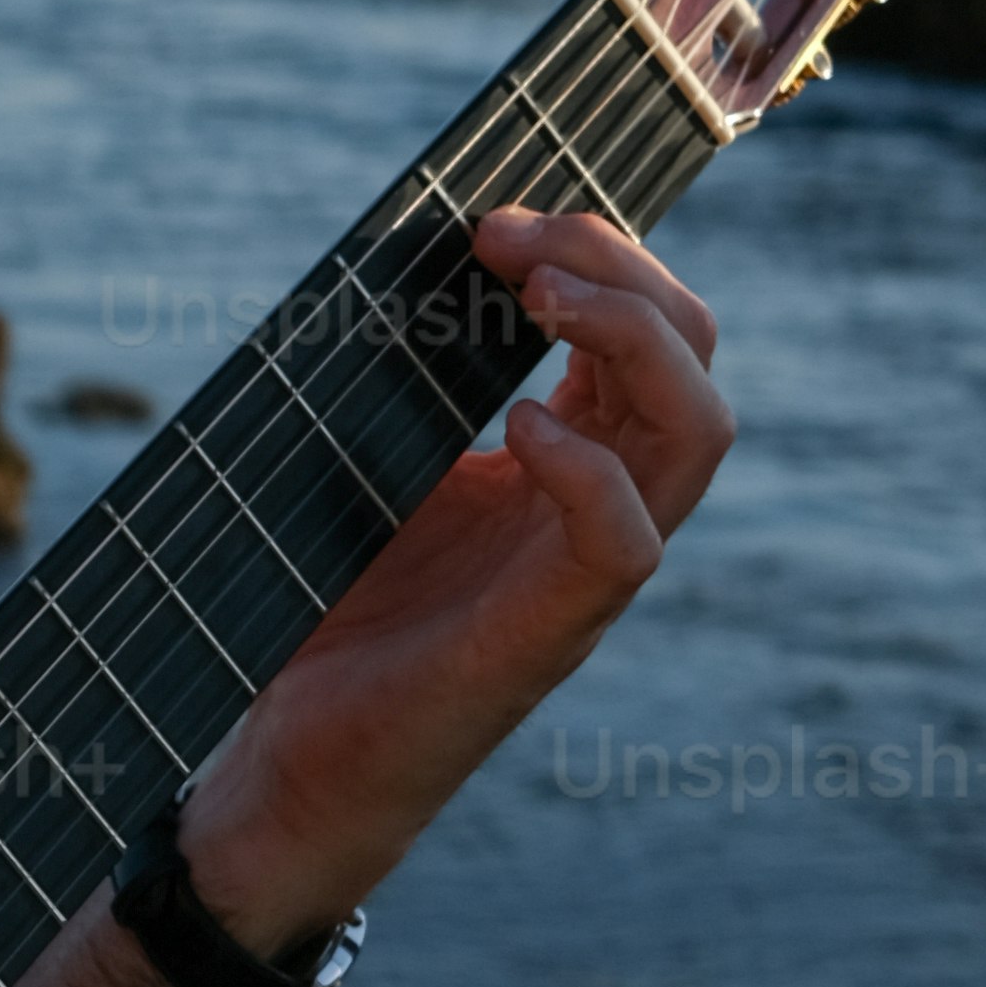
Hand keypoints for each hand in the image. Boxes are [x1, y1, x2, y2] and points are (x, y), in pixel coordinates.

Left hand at [183, 202, 735, 946]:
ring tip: (536, 299)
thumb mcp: (369, 466)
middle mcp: (598, 509)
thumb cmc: (332, 614)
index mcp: (567, 460)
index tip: (491, 222)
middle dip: (622, 271)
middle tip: (509, 242)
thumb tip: (392, 264)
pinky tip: (519, 433)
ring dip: (630, 340)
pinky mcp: (546, 638)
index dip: (596, 256)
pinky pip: (625, 546)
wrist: (290, 763)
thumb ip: (405, 382)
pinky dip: (586, 472)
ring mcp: (583, 575)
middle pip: (693, 362)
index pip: (650, 334)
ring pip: (695, 436)